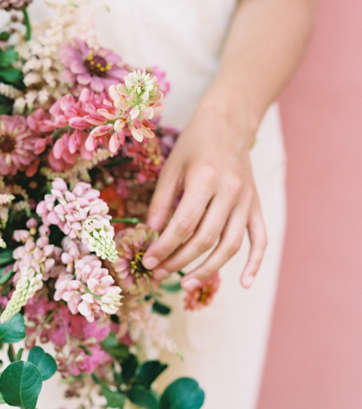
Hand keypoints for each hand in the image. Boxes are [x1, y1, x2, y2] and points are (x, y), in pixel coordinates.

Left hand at [142, 104, 266, 289]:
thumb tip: (150, 233)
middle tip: (160, 273)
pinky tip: (244, 283)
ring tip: (186, 284)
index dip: (164, 247)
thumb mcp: (171, 167)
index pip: (183, 224)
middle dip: (180, 261)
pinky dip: (254, 263)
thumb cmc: (195, 145)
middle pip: (205, 239)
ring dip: (208, 269)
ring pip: (230, 245)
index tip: (149, 261)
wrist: (229, 124)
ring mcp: (247, 200)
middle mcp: (230, 192)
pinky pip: (260, 239)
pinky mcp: (256, 206)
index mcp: (206, 179)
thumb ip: (160, 201)